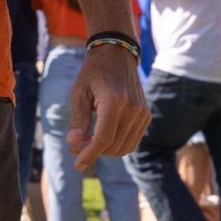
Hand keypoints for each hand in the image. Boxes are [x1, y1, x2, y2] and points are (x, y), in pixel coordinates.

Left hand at [67, 44, 149, 170]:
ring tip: (89, 140)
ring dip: (106, 150)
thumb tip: (74, 145)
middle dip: (93, 152)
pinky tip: (104, 136)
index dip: (89, 155)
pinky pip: (132, 141)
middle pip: (113, 146)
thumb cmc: (93, 72)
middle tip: (77, 145)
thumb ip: (78, 120)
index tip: (78, 165)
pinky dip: (118, 145)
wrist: (117, 54)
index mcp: (114, 101)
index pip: (103, 139)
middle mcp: (133, 109)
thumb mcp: (79, 93)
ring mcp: (142, 113)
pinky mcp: (146, 115)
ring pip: (124, 147)